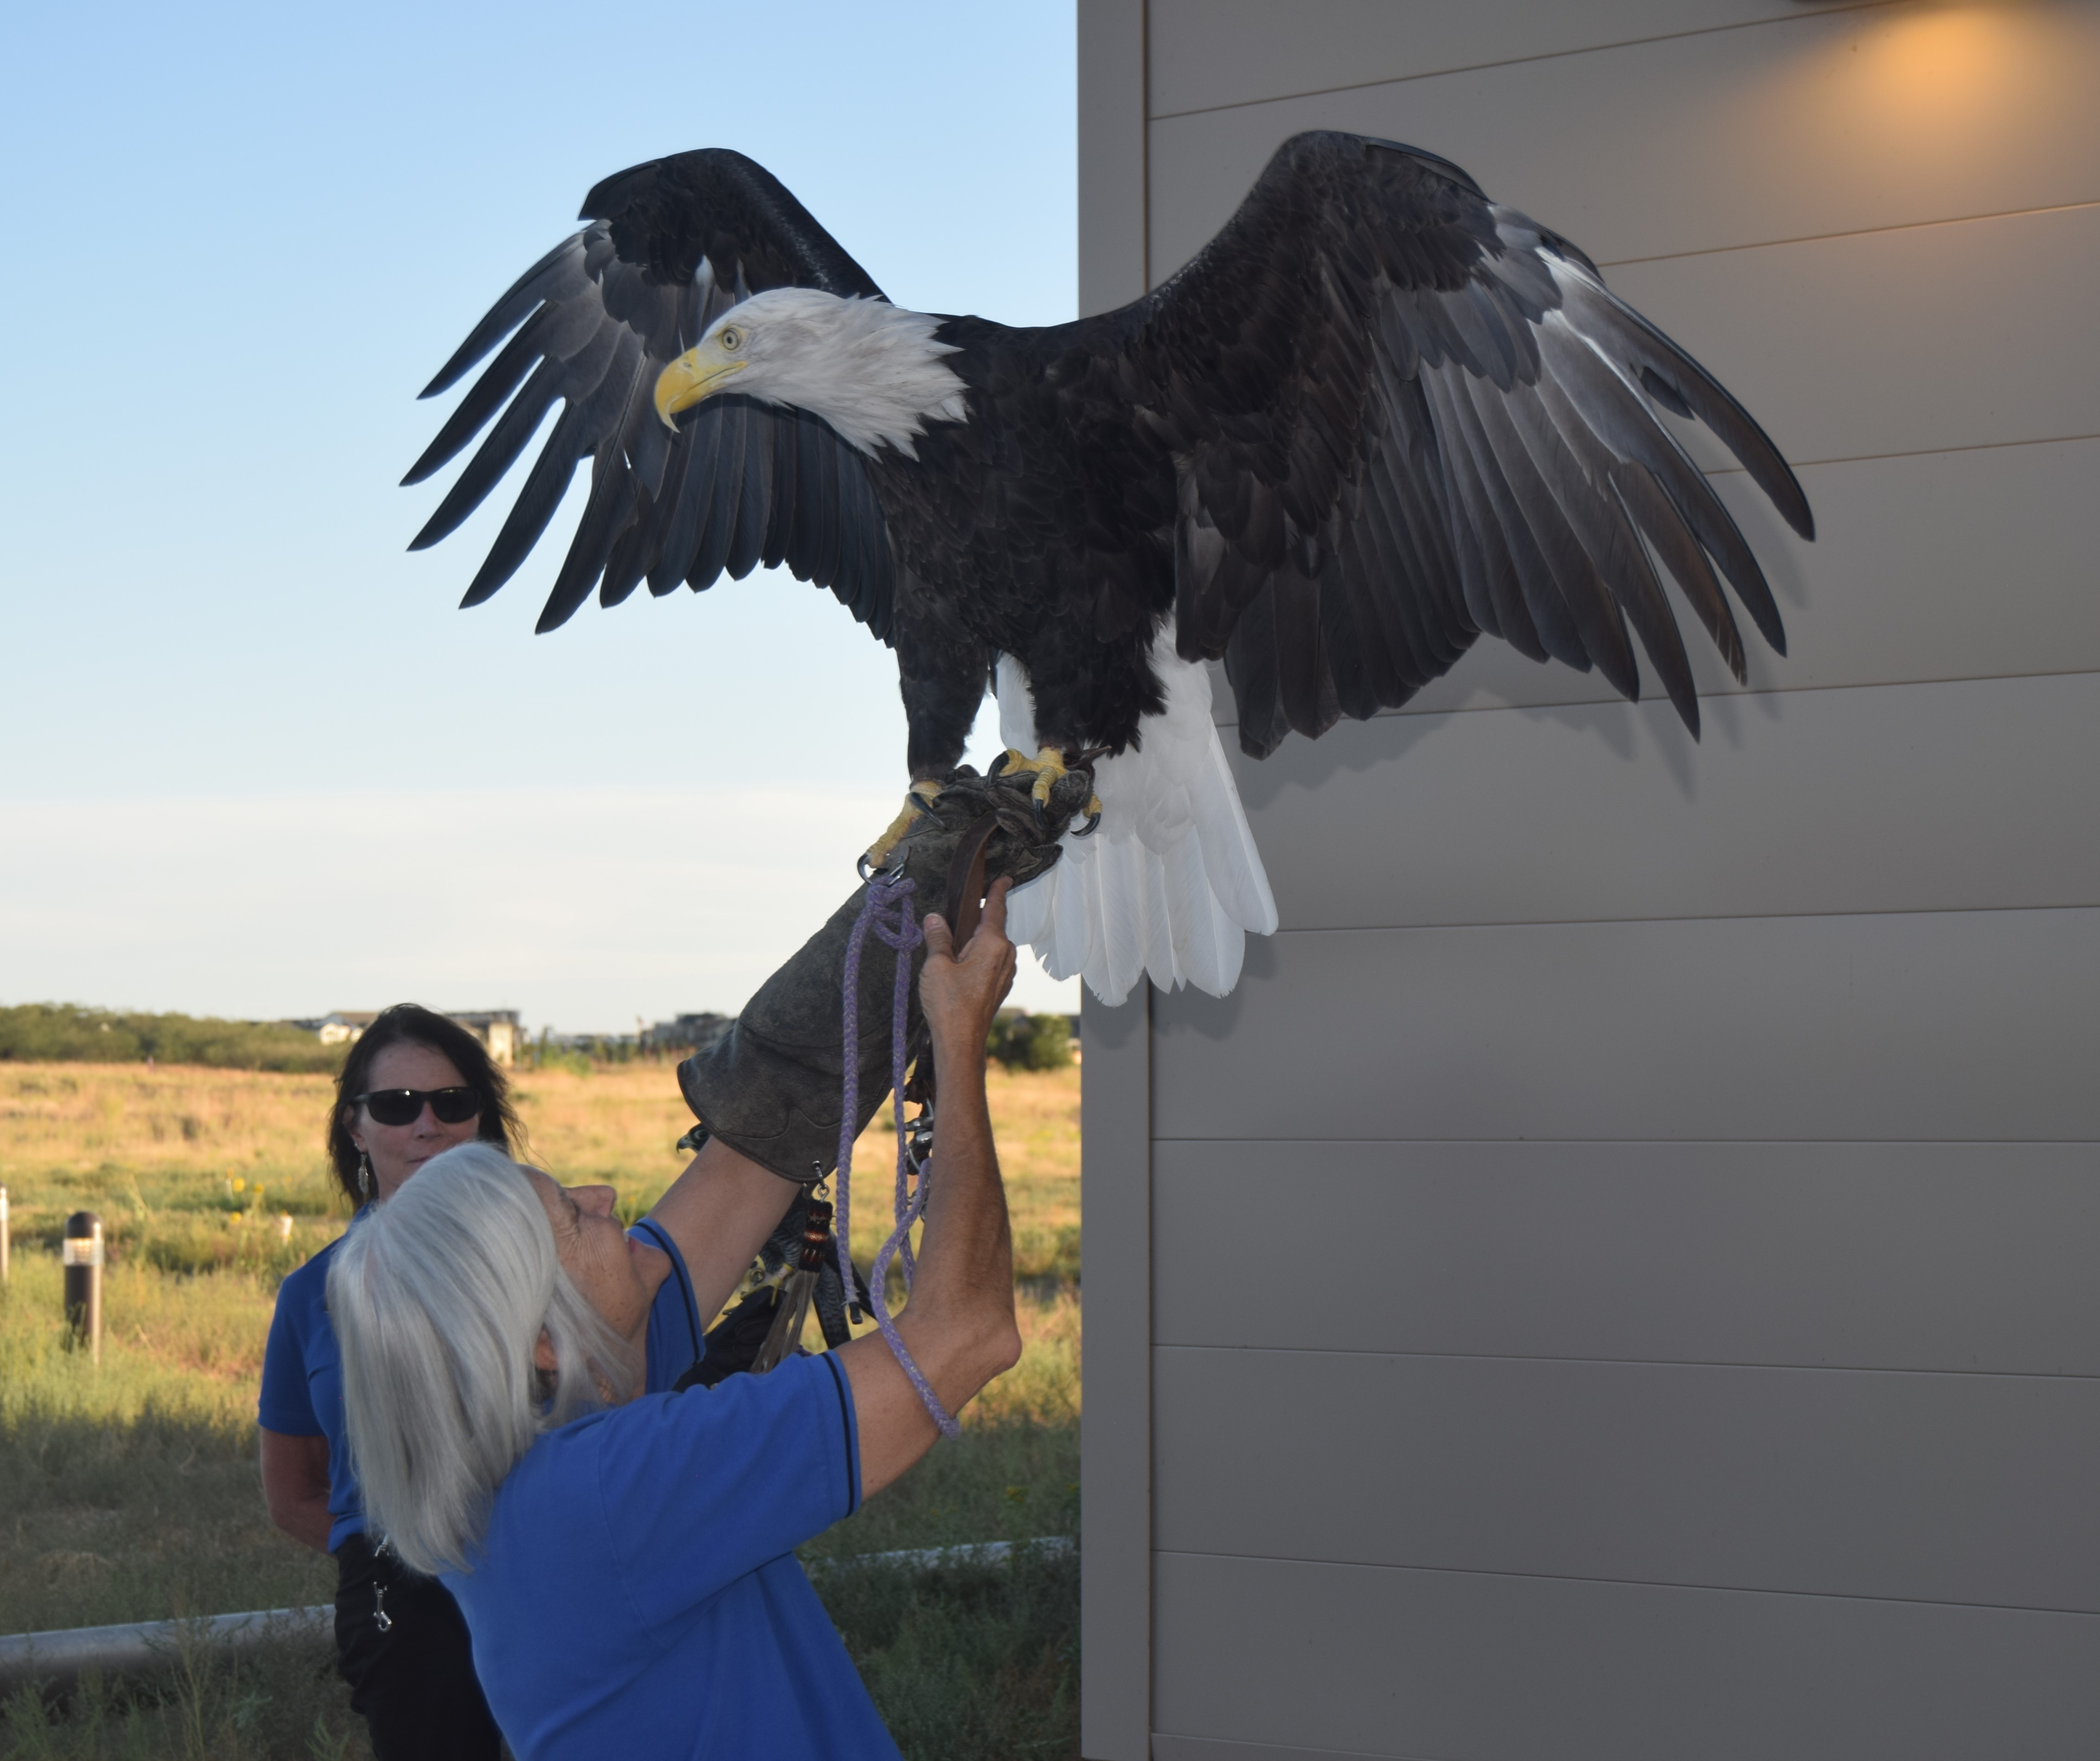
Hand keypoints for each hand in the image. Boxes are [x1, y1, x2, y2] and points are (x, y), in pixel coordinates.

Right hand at [919, 877, 1017, 1055]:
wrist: (961, 1042)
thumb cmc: (949, 1004)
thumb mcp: (936, 965)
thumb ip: (937, 938)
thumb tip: (934, 919)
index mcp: (993, 944)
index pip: (996, 908)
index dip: (998, 890)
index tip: (1004, 878)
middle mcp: (1005, 955)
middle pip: (992, 926)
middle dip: (976, 918)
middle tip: (955, 914)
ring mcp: (1005, 972)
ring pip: (991, 945)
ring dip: (975, 939)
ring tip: (951, 942)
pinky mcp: (999, 986)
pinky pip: (990, 960)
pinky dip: (977, 955)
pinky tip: (959, 962)